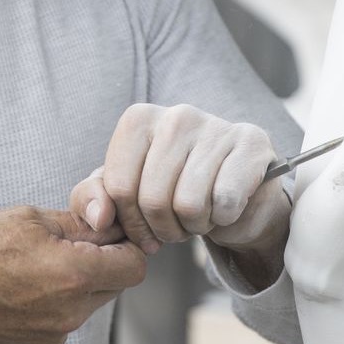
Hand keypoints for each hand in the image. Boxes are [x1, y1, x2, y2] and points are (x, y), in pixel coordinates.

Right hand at [0, 206, 146, 343]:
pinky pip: (61, 319)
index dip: (123, 244)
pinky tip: (18, 285)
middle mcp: (70, 314)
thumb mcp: (27, 218)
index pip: (135, 265)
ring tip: (33, 262)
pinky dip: (52, 301)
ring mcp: (52, 336)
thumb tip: (111, 223)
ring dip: (76, 282)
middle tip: (66, 241)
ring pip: (87, 304)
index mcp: (74, 276)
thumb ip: (79, 223)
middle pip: (114, 285)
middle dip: (101, 262)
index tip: (103, 232)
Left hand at [69, 104, 288, 260]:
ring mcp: (216, 125)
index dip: (130, 222)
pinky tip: (226, 206)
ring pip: (189, 204)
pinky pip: (225, 201)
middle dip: (164, 228)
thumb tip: (99, 217)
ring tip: (201, 214)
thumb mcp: (124, 196)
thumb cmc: (173, 192)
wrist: (235, 196)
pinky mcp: (251, 143)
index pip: (117, 187)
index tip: (144, 228)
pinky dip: (224, 217)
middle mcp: (176, 114)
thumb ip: (91, 200)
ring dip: (195, 225)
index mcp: (138, 119)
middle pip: (152, 198)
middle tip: (177, 224)